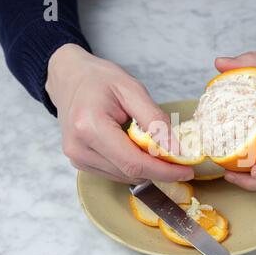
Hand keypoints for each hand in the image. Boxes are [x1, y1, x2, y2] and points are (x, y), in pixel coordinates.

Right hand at [46, 44, 193, 182]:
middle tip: (180, 161)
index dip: (164, 171)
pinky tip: (140, 150)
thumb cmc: (99, 79)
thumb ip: (155, 120)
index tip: (186, 171)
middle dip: (159, 170)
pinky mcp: (80, 162)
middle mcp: (79, 148)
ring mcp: (77, 158)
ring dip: (147, 169)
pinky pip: (115, 173)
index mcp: (90, 126)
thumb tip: (175, 150)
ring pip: (124, 176)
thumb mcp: (132, 90)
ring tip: (159, 151)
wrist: (69, 78)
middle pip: (130, 172)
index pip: (133, 162)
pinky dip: (134, 166)